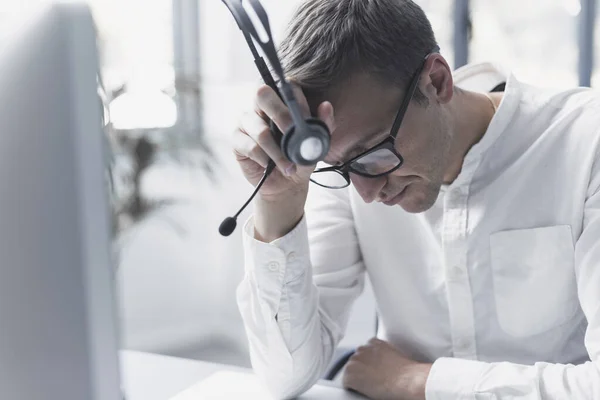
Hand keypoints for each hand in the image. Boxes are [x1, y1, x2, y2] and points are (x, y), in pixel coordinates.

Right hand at [232, 83, 334, 240]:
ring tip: (288, 165)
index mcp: (280, 102)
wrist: (287, 184)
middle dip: (280, 115)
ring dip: (277, 151)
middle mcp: (260, 108)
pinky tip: (270, 166)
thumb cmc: (299, 158)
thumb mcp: (316, 144)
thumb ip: (323, 125)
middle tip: (293, 134)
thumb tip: (326, 106)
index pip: (283, 87)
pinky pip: (249, 146)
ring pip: (260, 130)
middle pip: (262, 94)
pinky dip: (264, 158)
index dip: (294, 100)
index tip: (305, 119)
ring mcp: (246, 122)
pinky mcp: (237, 140)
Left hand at [342, 338, 431, 399]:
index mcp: (373, 342)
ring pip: (350, 370)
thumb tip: (382, 364)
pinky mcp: (350, 374)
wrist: (406, 380)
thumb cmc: (407, 372)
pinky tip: (362, 390)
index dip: (368, 363)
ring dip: (356, 377)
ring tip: (368, 385)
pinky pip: (346, 382)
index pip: (364, 352)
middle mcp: (362, 349)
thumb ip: (384, 355)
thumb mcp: (395, 355)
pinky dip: (351, 387)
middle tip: (372, 379)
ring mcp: (355, 361)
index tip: (373, 370)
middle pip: (356, 360)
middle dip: (362, 369)